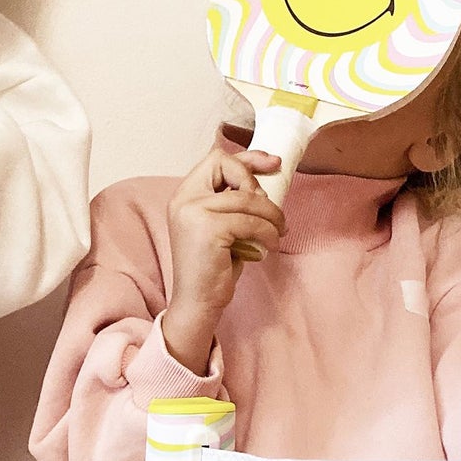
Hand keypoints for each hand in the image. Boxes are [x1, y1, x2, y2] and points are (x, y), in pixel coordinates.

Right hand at [161, 145, 284, 372]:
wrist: (197, 302)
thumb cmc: (212, 266)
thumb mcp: (221, 224)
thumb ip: (232, 199)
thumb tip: (265, 173)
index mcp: (184, 195)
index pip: (217, 158)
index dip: (248, 158)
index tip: (273, 164)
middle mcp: (184, 199)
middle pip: (232, 169)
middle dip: (259, 189)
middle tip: (269, 215)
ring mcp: (194, 213)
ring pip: (248, 199)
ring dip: (271, 215)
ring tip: (276, 233)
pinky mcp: (209, 230)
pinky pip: (253, 221)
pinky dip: (268, 234)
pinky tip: (267, 247)